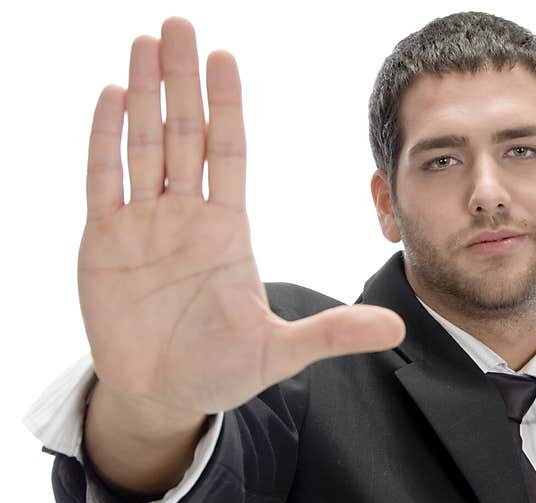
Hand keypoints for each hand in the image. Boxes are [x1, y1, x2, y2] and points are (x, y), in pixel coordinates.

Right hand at [79, 17, 404, 415]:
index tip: (226, 59)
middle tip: (178, 26)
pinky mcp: (103, 243)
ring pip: (143, 146)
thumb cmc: (221, 371)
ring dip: (142, 95)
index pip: (229, 154)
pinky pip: (103, 181)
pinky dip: (104, 140)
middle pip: (185, 135)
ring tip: (143, 44)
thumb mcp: (281, 352)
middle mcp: (187, 218)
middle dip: (182, 80)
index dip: (228, 107)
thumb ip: (332, 333)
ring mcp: (143, 226)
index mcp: (228, 232)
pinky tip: (110, 98)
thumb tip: (396, 326)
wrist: (165, 397)